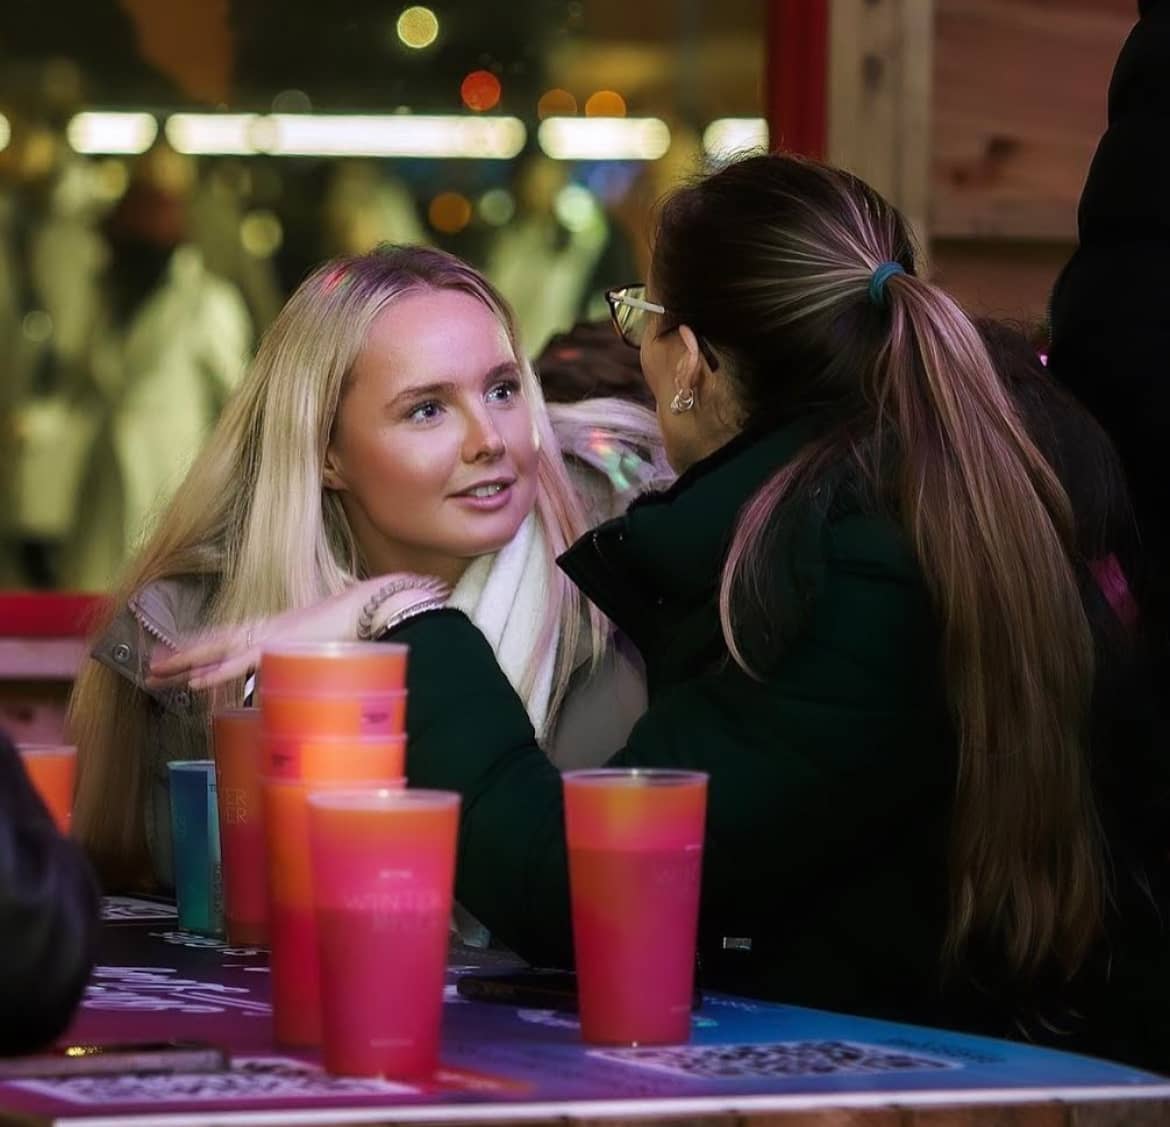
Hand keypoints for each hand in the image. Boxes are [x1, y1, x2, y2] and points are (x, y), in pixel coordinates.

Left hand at [147, 575, 446, 691]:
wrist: (373, 607)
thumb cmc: (360, 622)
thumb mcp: (330, 642)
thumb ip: (315, 652)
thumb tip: (313, 666)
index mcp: (278, 627)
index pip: (233, 636)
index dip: (205, 645)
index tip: (180, 653)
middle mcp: (268, 628)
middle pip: (215, 641)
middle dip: (181, 653)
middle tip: (149, 665)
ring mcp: (270, 635)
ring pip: (216, 650)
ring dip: (184, 662)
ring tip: (154, 672)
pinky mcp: (277, 646)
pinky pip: (237, 662)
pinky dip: (213, 672)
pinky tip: (191, 682)